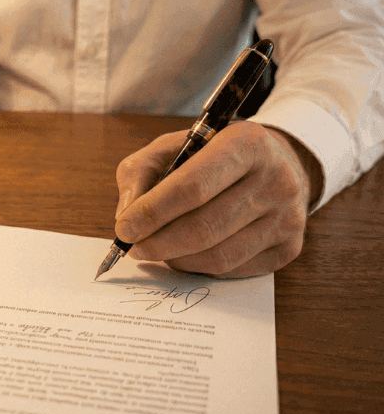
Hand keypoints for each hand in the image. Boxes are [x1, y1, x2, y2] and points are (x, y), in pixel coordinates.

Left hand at [114, 121, 321, 277]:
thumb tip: (126, 215)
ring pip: (218, 255)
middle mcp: (276, 180)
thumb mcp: (172, 146)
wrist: (275, 165)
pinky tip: (185, 254)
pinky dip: (198, 267)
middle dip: (158, 243)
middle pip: (204, 227)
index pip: (192, 187)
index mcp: (246, 143)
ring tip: (157, 249)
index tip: (124, 228)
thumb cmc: (213, 156)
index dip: (153, 212)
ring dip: (175, 259)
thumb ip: (140, 173)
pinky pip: (232, 270)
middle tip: (134, 247)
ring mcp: (287, 217)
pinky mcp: (289, 248)